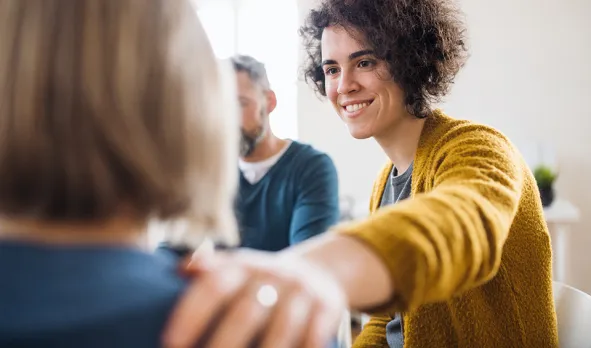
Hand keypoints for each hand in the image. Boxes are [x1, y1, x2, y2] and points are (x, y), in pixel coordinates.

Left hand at [162, 249, 346, 347]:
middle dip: (223, 344)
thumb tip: (179, 270)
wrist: (316, 272)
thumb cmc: (260, 281)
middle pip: (245, 311)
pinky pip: (315, 335)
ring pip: (282, 327)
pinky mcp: (327, 305)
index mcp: (242, 265)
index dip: (191, 314)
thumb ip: (208, 270)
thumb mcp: (235, 269)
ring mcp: (301, 290)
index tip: (170, 343)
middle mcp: (272, 273)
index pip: (213, 285)